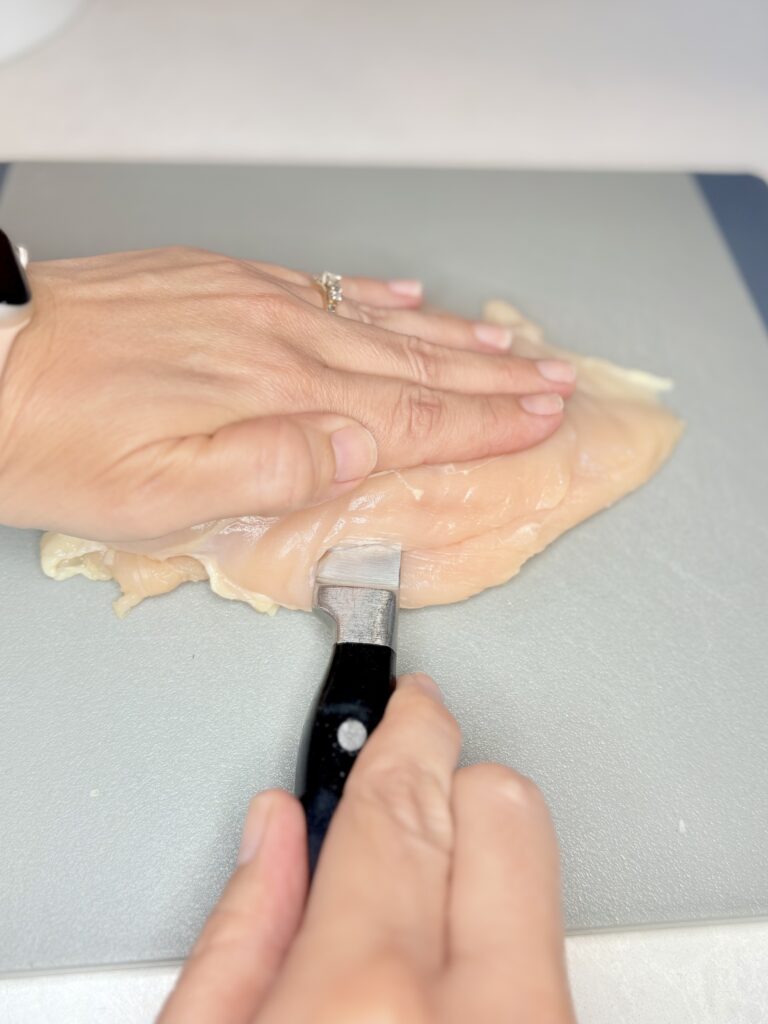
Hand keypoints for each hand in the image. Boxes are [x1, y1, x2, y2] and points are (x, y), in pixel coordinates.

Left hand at [0, 248, 573, 538]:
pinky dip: (380, 294)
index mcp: (276, 402)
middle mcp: (278, 342)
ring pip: (382, 322)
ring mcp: (255, 303)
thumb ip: (275, 468)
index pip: (408, 415)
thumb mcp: (162, 497)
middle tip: (554, 382)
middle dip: (495, 378)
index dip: (483, 421)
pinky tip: (411, 297)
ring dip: (456, 338)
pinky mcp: (225, 281)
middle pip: (414, 366)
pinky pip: (325, 283)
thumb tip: (361, 449)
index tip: (539, 419)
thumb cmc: (63, 442)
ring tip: (511, 345)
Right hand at [158, 674, 575, 1023]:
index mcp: (366, 996)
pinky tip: (434, 966)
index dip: (403, 732)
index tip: (407, 701)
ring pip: (536, 880)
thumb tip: (276, 837)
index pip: (401, 802)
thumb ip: (236, 940)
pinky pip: (541, 955)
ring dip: (469, 867)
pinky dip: (490, 936)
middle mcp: (484, 1015)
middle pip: (503, 811)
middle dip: (448, 783)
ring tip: (402, 901)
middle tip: (401, 789)